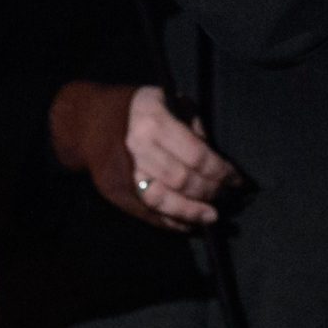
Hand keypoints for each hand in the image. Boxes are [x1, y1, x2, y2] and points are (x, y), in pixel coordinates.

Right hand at [49, 82, 243, 230]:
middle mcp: (138, 149)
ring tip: (211, 217)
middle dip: (210, 192)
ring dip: (191, 212)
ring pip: (163, 200)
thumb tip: (216, 160)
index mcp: (154, 122)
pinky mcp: (116, 191)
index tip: (238, 180)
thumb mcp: (170, 102)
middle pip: (182, 180)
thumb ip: (194, 127)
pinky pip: (147, 211)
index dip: (221, 171)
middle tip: (228, 197)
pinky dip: (170, 221)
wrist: (89, 121)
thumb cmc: (139, 109)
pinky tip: (188, 225)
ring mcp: (124, 172)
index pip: (197, 155)